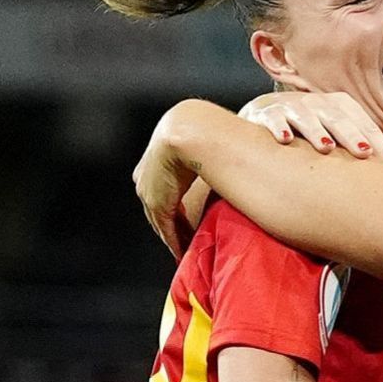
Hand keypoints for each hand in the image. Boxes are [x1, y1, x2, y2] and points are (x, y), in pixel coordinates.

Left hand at [132, 103, 200, 257]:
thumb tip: (236, 149)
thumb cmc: (206, 129)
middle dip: (172, 222)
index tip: (184, 215)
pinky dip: (175, 241)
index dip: (174, 201)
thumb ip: (211, 151)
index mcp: (155, 155)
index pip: (164, 186)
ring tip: (186, 249)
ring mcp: (149, 190)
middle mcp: (146, 174)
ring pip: (162, 220)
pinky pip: (166, 228)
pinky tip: (182, 252)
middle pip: (159, 205)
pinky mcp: (157, 203)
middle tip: (184, 239)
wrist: (190, 130)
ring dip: (174, 236)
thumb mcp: (204, 141)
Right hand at [238, 91, 382, 161]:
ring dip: (316, 130)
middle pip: (336, 117)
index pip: (361, 122)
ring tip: (326, 147)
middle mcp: (316, 103)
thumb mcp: (332, 134)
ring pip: (306, 115)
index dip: (374, 141)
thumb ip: (356, 150)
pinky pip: (273, 118)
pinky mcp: (265, 113)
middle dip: (350, 134)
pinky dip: (278, 126)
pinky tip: (284, 139)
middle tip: (363, 153)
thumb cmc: (306, 132)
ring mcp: (290, 106)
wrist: (260, 117)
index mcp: (338, 106)